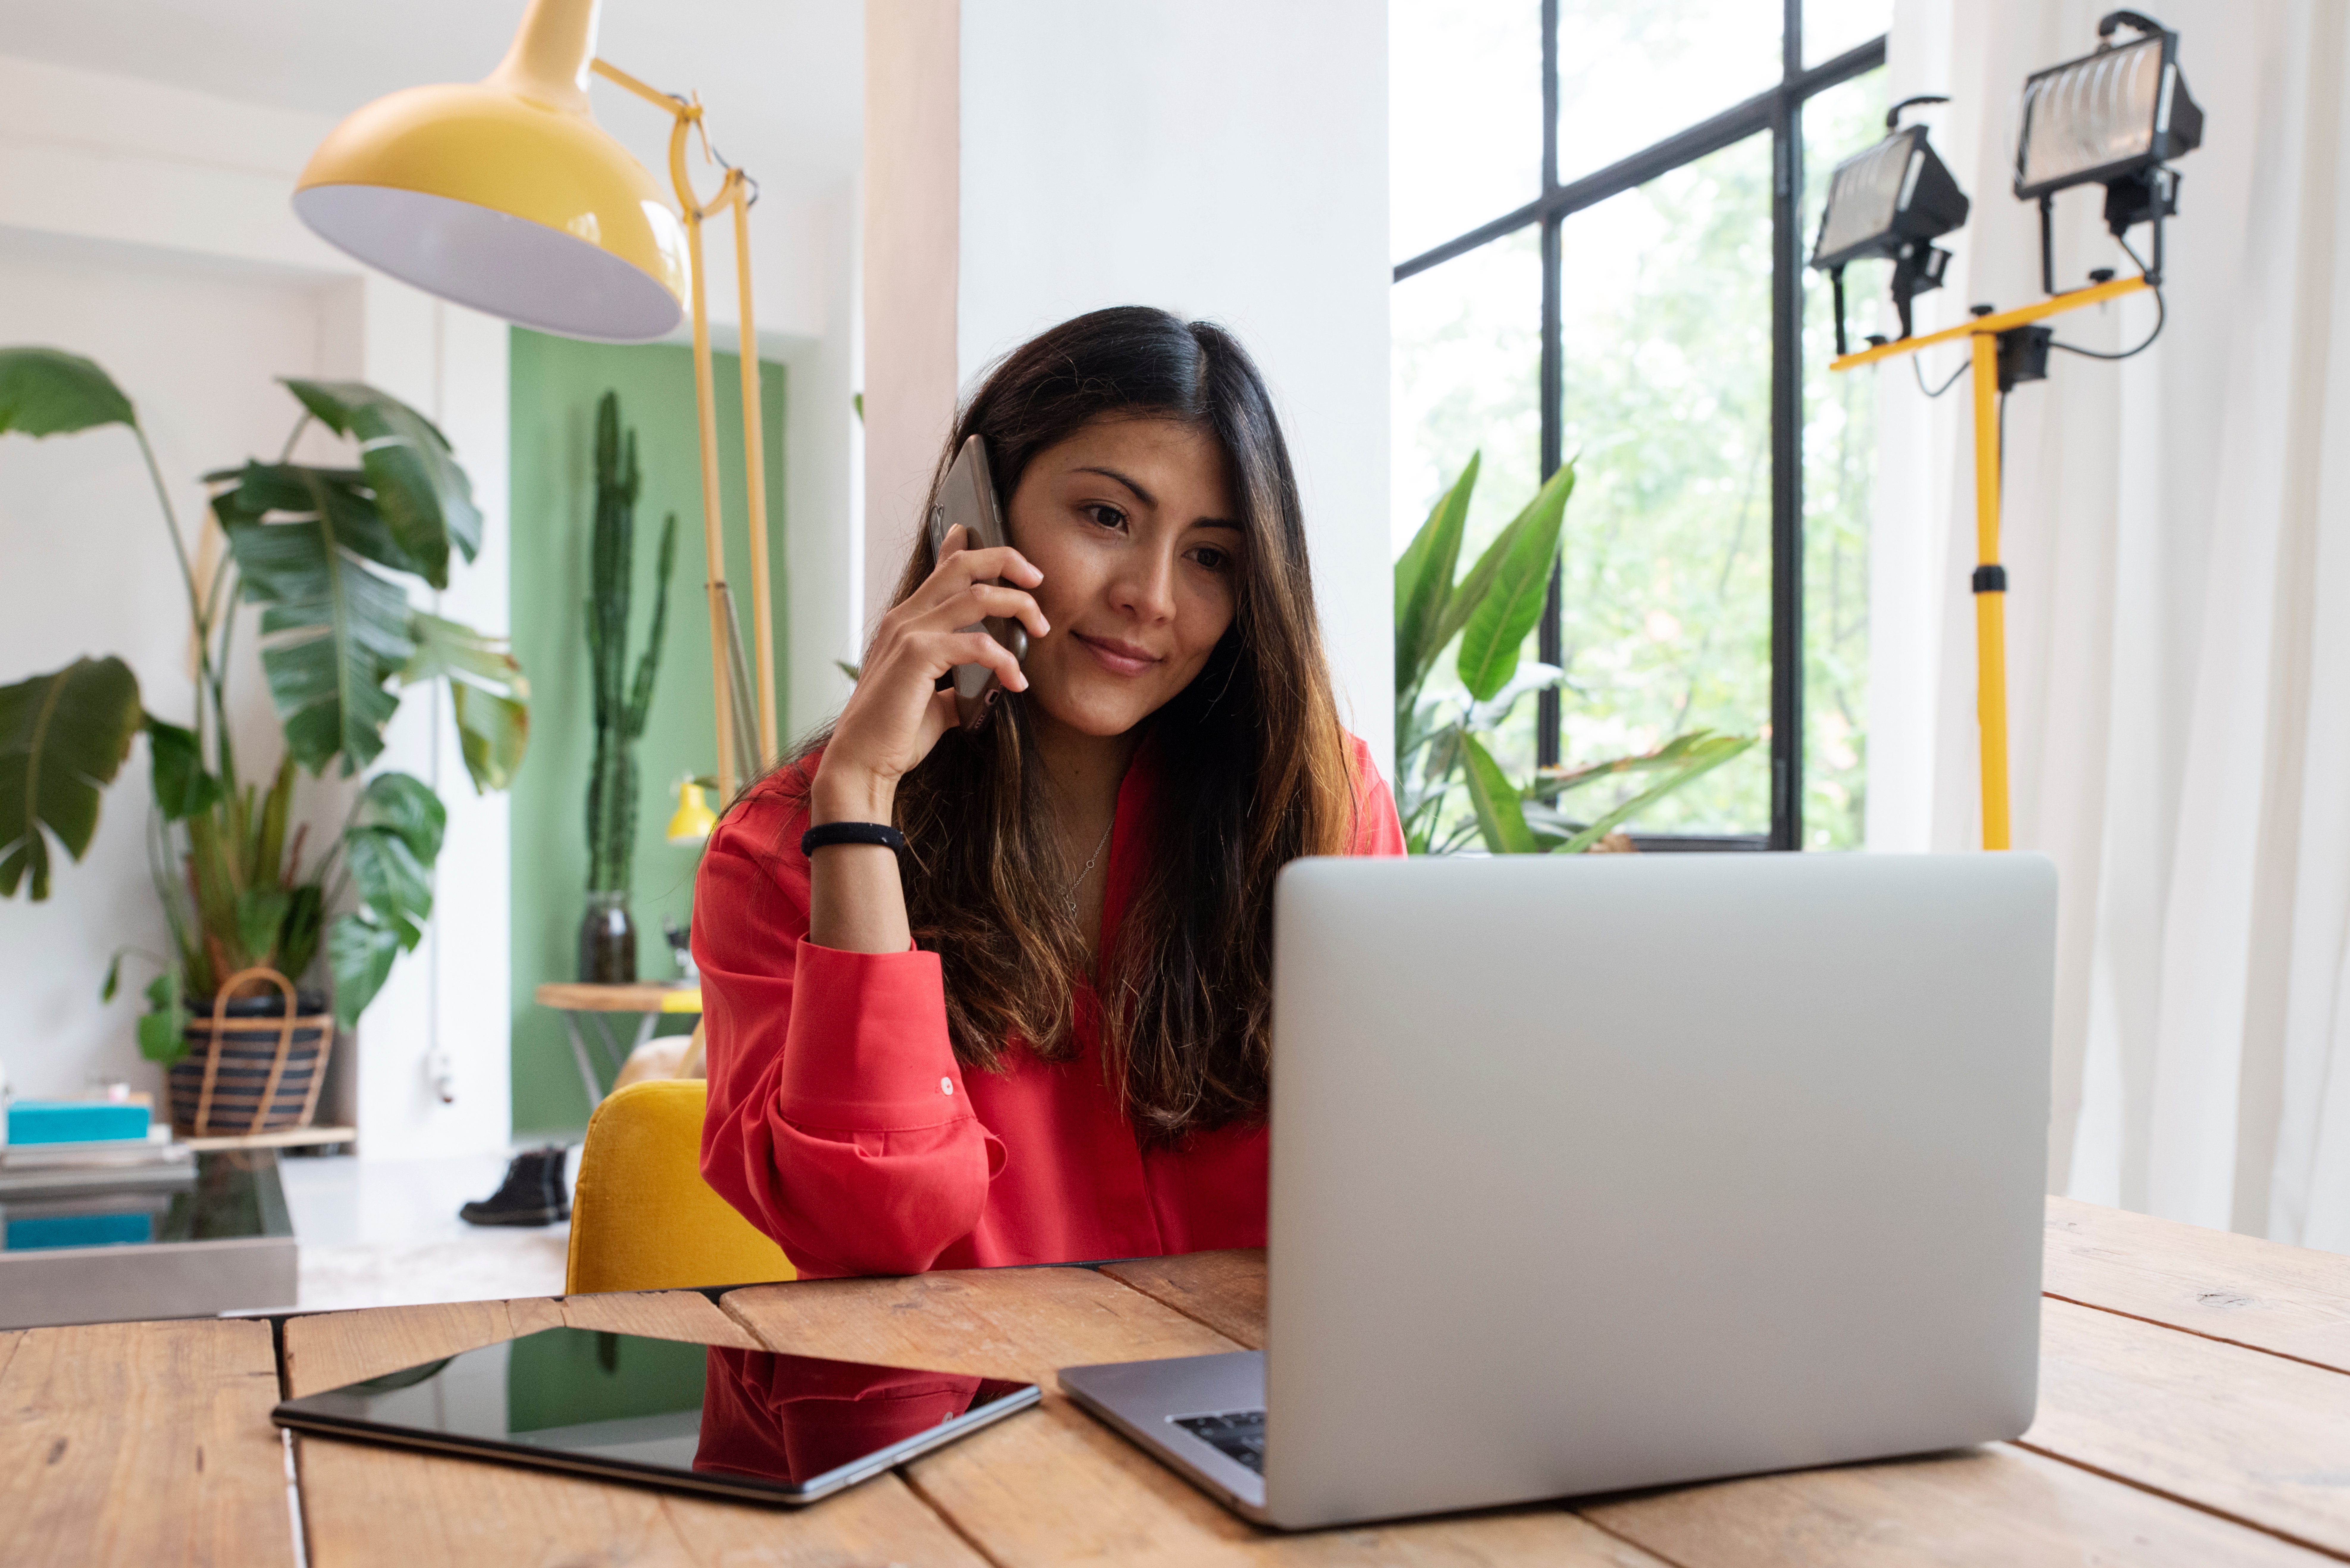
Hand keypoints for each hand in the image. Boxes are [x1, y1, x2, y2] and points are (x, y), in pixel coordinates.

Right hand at [813, 524, 1047, 821]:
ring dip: (1018, 606)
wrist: (862, 764)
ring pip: (977, 595)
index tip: (1009, 553)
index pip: (942, 569)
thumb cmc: (894, 735)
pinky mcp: (918, 657)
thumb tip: (983, 689)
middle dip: (1007, 561)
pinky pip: (977, 644)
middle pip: (963, 565)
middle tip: (1038, 580)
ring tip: (1041, 629)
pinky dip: (1005, 660)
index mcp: (906, 623)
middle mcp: (904, 618)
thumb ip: (953, 685)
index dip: (971, 547)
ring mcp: (908, 633)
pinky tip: (1016, 682)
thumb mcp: (932, 702)